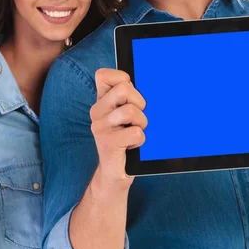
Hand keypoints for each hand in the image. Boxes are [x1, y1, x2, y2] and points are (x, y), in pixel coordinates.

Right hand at [90, 68, 146, 187]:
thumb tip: (151, 81)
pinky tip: (132, 145)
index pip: (103, 75)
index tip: (130, 95)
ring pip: (131, 110)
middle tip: (137, 118)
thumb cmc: (125, 140)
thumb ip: (129, 98)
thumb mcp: (125, 116)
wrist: (114, 174)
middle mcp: (97, 112)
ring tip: (135, 132)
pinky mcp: (107, 143)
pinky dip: (141, 140)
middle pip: (124, 88)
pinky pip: (136, 133)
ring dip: (142, 123)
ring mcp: (100, 127)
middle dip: (139, 102)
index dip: (122, 79)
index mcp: (101, 101)